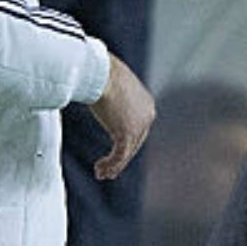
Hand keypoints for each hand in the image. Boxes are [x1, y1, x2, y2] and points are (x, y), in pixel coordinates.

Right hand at [89, 52, 154, 179]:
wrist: (100, 72)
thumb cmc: (102, 72)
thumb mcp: (114, 85)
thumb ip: (115, 97)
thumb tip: (103, 98)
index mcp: (146, 104)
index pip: (139, 129)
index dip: (127, 144)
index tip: (115, 153)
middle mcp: (147, 116)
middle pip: (135, 143)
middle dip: (121, 158)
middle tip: (109, 169)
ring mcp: (139, 126)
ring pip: (127, 152)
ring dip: (114, 166)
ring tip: (102, 173)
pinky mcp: (126, 134)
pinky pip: (119, 156)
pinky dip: (110, 165)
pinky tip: (99, 169)